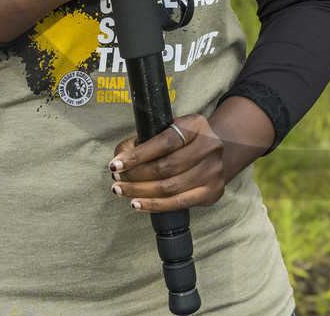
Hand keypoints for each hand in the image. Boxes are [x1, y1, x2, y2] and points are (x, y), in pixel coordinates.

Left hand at [109, 114, 227, 213]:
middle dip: (135, 176)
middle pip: (165, 167)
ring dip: (140, 192)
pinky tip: (138, 204)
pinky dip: (154, 205)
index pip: (164, 142)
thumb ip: (142, 141)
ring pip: (170, 187)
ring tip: (121, 191)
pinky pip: (179, 203)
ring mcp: (214, 170)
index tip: (115, 165)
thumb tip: (119, 160)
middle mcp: (210, 146)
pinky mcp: (214, 191)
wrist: (212, 155)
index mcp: (196, 125)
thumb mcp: (166, 131)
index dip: (137, 156)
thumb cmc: (181, 143)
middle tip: (116, 180)